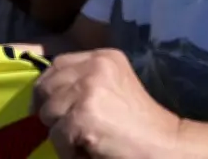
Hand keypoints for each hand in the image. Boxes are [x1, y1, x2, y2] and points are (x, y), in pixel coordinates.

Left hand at [33, 49, 179, 158]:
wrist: (167, 147)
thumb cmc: (141, 123)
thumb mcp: (113, 87)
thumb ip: (83, 82)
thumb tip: (40, 98)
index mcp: (103, 57)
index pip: (57, 65)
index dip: (48, 87)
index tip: (46, 105)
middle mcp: (93, 66)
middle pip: (47, 87)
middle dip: (50, 110)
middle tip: (68, 129)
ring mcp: (87, 89)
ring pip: (47, 113)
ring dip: (60, 133)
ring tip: (84, 141)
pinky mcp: (83, 115)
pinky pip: (56, 136)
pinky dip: (67, 151)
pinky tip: (88, 152)